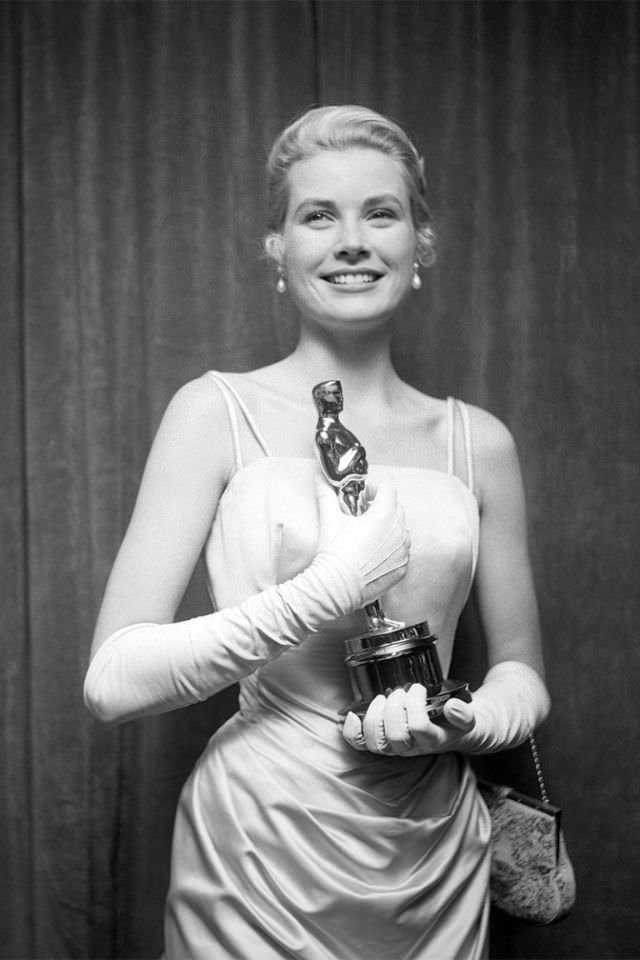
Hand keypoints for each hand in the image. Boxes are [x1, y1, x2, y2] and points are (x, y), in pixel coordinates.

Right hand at [315, 476, 409, 605]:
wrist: (336, 587)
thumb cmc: (335, 554)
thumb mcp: (330, 519)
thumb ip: (327, 495)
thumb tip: (320, 480)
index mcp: (384, 515)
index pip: (388, 489)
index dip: (374, 488)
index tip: (363, 495)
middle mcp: (399, 531)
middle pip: (396, 508)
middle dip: (381, 506)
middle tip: (363, 514)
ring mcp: (402, 551)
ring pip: (401, 529)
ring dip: (388, 527)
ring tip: (369, 534)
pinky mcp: (402, 567)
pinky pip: (401, 550)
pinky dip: (391, 548)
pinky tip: (374, 552)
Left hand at [342, 684, 475, 755]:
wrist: (456, 731)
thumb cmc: (458, 722)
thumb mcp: (470, 717)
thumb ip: (465, 714)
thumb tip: (453, 707)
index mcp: (433, 741)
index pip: (419, 727)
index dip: (415, 704)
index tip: (419, 688)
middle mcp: (412, 748)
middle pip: (394, 735)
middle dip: (394, 707)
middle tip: (401, 692)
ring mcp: (395, 747)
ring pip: (376, 743)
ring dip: (375, 715)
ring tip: (384, 698)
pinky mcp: (382, 741)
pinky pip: (360, 743)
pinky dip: (352, 730)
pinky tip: (353, 715)